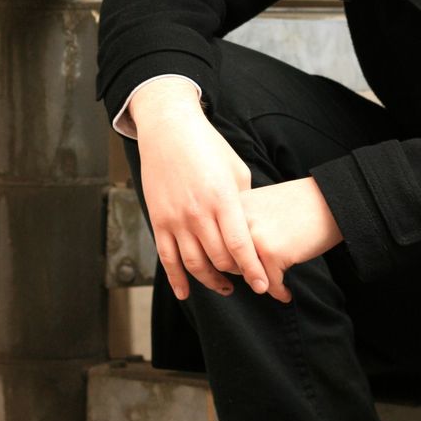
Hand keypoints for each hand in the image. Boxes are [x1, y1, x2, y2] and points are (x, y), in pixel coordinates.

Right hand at [130, 77, 269, 300]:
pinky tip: (185, 293)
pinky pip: (167, 258)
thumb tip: (249, 229)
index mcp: (222, 198)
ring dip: (210, 281)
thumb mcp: (236, 170)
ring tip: (224, 287)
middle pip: (219, 259)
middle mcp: (198, 212)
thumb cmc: (207, 145)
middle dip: (236, 275)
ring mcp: (175, 218)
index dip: (253, 270)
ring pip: (194, 264)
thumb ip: (243, 202)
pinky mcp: (158, 219)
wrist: (169, 128)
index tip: (263, 286)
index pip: (240, 246)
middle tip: (247, 280)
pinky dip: (176, 279)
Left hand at [240, 178, 342, 303]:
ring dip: (262, 284)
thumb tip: (231, 265)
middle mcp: (237, 219)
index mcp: (232, 205)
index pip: (219, 243)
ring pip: (247, 275)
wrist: (329, 200)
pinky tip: (287, 292)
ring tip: (274, 287)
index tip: (241, 272)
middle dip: (246, 273)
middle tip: (260, 281)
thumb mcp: (260, 206)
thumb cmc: (298, 205)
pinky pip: (269, 284)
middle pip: (230, 261)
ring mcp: (253, 236)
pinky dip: (279, 291)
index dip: (231, 261)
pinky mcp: (271, 253)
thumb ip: (242, 226)